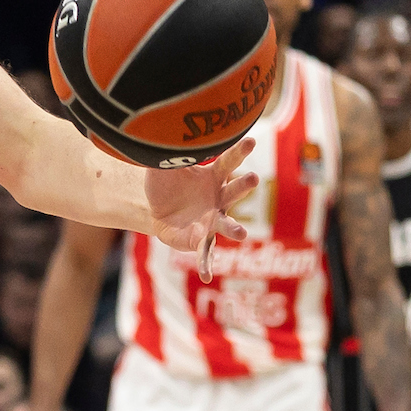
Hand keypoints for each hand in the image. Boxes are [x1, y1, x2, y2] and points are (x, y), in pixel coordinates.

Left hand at [141, 137, 257, 273]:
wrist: (157, 208)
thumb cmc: (168, 182)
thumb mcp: (163, 167)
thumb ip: (166, 155)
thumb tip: (162, 133)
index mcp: (214, 176)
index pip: (229, 161)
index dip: (240, 151)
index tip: (251, 141)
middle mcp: (219, 198)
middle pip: (235, 191)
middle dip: (244, 185)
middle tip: (253, 179)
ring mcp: (212, 220)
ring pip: (226, 224)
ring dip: (234, 228)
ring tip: (242, 234)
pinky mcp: (200, 240)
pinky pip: (204, 253)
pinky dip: (206, 264)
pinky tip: (206, 276)